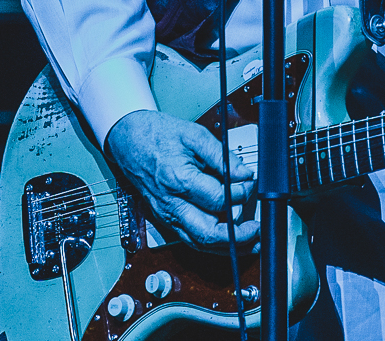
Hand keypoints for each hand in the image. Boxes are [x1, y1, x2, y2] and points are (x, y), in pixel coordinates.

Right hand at [104, 110, 258, 248]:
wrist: (128, 139)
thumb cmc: (157, 135)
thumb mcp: (192, 134)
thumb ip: (221, 155)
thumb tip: (244, 173)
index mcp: (178, 179)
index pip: (219, 198)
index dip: (241, 192)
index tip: (250, 183)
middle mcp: (171, 203)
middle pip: (208, 233)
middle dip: (237, 236)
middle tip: (256, 228)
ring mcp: (167, 215)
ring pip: (200, 243)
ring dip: (228, 248)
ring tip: (251, 243)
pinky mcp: (166, 219)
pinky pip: (191, 240)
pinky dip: (212, 246)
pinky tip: (230, 243)